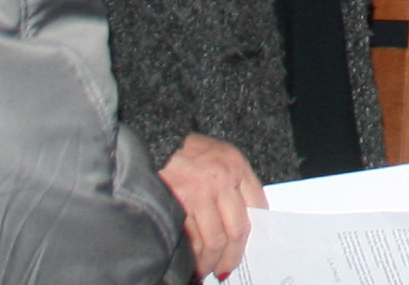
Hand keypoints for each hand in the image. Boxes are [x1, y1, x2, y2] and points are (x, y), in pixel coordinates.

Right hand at [162, 133, 266, 276]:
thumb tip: (241, 219)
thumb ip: (233, 180)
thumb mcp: (217, 154)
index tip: (247, 247)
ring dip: (210, 261)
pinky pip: (191, 239)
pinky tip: (190, 261)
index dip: (253, 231)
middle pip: (238, 229)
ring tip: (205, 268)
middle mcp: (221, 178)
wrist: (151, 140)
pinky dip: (192, 256)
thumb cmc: (183, 149)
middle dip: (233, 255)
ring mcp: (199, 192)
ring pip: (215, 240)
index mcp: (235, 164)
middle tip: (226, 268)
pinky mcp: (177, 203)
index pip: (257, 205)